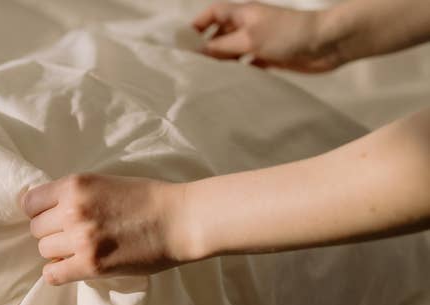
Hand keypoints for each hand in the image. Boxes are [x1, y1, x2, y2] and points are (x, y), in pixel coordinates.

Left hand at [20, 174, 202, 285]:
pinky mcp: (91, 265)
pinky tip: (70, 268)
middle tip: (72, 234)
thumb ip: (74, 193)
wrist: (178, 219)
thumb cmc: (147, 198)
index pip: (30, 202)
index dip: (39, 211)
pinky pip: (53, 274)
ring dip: (58, 251)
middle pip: (36, 228)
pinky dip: (58, 272)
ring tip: (79, 249)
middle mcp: (72, 210)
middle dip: (51, 232)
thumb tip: (44, 208)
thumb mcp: (103, 182)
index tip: (51, 216)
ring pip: (44, 250)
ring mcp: (80, 239)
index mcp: (75, 185)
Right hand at [192, 2, 342, 72]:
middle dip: (206, 48)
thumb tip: (197, 53)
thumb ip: (222, 46)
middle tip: (191, 68)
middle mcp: (248, 26)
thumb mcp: (250, 39)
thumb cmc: (288, 34)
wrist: (328, 43)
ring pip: (232, 52)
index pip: (212, 14)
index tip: (183, 45)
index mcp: (242, 14)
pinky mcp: (269, 57)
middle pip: (219, 34)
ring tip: (207, 79)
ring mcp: (259, 42)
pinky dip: (239, 72)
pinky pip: (247, 65)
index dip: (196, 26)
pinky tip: (231, 84)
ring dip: (222, 63)